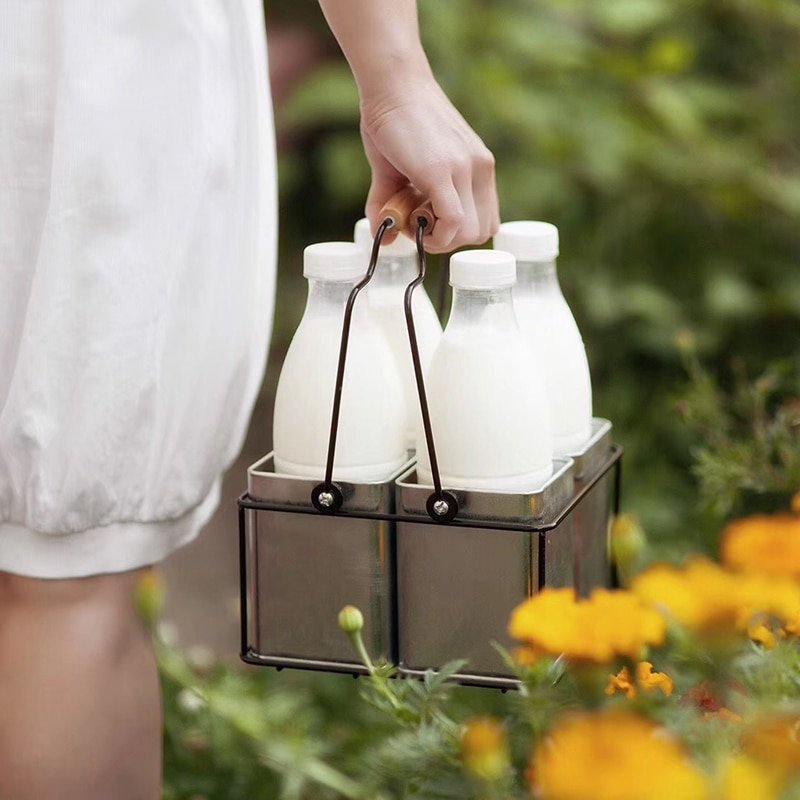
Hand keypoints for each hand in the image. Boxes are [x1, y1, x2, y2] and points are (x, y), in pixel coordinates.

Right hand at [360, 78, 499, 252]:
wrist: (392, 83)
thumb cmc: (394, 122)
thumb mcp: (400, 171)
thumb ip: (392, 207)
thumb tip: (382, 241)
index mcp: (479, 168)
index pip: (487, 222)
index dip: (458, 234)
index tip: (429, 223)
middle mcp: (480, 168)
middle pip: (480, 233)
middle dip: (446, 240)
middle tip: (417, 222)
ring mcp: (465, 169)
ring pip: (468, 233)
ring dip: (438, 238)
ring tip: (411, 217)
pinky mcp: (443, 171)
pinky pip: (452, 222)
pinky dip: (433, 234)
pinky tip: (411, 220)